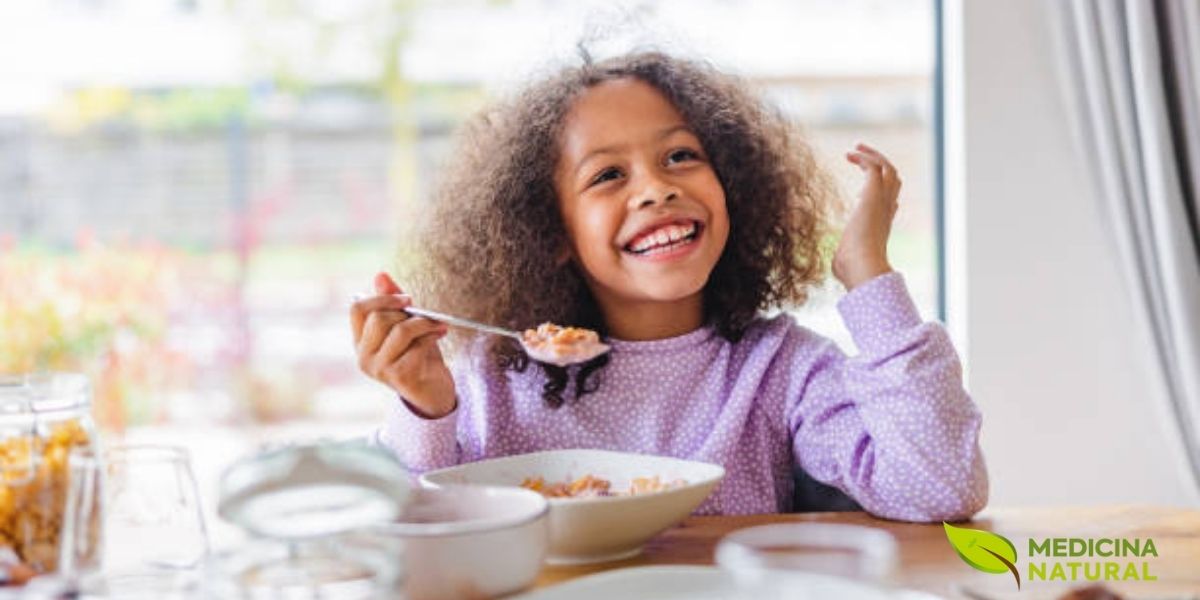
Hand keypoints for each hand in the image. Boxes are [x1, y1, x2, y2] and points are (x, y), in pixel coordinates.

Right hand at [350, 272, 456, 417]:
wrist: (433, 391)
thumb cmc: (418, 354)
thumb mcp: (405, 325)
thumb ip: (393, 302)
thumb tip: (380, 275)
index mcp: (360, 341)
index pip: (357, 309)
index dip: (381, 298)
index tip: (406, 299)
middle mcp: (363, 356)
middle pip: (379, 318)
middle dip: (406, 313)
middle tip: (426, 315)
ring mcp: (379, 369)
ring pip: (399, 331)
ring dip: (423, 323)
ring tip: (437, 324)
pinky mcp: (398, 377)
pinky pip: (416, 347)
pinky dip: (431, 337)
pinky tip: (440, 335)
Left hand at [833, 143, 899, 289]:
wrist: (861, 266)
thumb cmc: (851, 271)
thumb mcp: (846, 264)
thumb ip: (843, 262)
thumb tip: (836, 268)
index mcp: (882, 228)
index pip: (889, 205)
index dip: (881, 194)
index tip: (861, 190)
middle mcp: (886, 212)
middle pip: (893, 182)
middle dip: (880, 166)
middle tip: (860, 156)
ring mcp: (882, 202)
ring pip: (888, 169)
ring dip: (874, 155)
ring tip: (855, 148)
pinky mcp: (873, 194)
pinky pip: (875, 166)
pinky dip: (865, 157)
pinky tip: (850, 155)